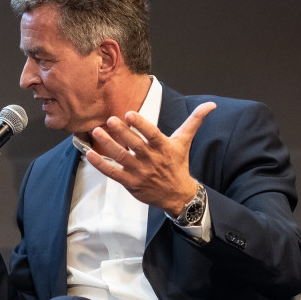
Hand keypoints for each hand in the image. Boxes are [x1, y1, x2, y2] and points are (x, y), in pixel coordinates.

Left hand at [86, 102, 215, 214]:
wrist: (177, 194)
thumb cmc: (178, 164)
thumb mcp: (184, 142)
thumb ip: (194, 121)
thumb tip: (211, 105)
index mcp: (163, 147)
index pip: (151, 134)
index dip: (141, 124)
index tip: (130, 114)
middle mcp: (151, 159)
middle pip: (134, 144)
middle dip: (122, 132)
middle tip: (110, 119)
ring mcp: (139, 172)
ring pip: (121, 157)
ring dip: (108, 144)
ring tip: (97, 131)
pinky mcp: (130, 182)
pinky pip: (113, 172)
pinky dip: (101, 164)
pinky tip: (89, 154)